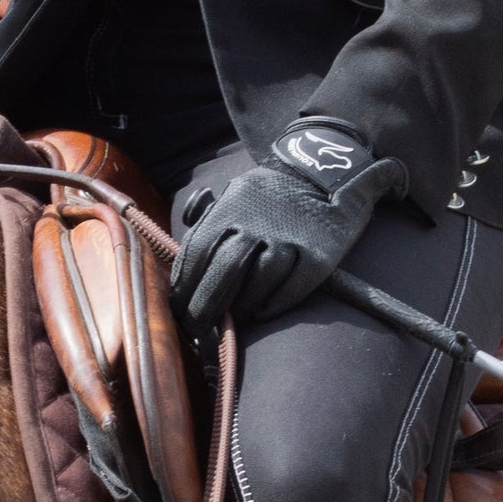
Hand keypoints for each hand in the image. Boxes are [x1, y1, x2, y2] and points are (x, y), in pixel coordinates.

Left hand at [172, 120, 407, 331]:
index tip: (178, 309)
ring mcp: (289, 238)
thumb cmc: (268, 194)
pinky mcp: (318, 254)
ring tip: (231, 321)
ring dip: (240, 307)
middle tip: (197, 329)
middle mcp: (258, 222)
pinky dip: (273, 303)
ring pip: (258, 281)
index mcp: (230, 207)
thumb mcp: (234, 192)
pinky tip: (261, 312)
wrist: (324, 172)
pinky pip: (293, 287)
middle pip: (224, 271)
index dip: (185, 285)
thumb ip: (206, 219)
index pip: (197, 251)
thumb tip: (181, 256)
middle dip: (205, 306)